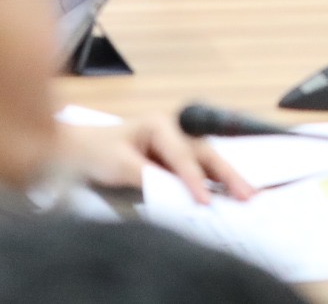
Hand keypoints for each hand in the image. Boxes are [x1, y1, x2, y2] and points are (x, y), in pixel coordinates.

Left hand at [60, 113, 254, 204]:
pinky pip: (198, 170)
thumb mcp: (119, 165)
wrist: (79, 151)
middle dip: (228, 174)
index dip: (195, 181)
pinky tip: (228, 195)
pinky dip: (214, 182)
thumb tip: (175, 194)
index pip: (183, 157)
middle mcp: (174, 130)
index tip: (205, 202)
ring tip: (248, 196)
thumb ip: (148, 178)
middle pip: (206, 153)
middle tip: (248, 195)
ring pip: (207, 161)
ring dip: (227, 178)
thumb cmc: (96, 153)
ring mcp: (176, 143)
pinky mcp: (173, 158)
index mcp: (160, 125)